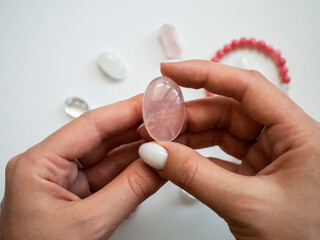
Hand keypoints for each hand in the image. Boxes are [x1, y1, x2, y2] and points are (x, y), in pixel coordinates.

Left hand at [0, 95, 162, 239]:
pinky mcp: (78, 196)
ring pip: (109, 157)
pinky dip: (133, 170)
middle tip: (165, 117)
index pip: (91, 126)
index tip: (153, 101)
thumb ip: (130, 189)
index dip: (126, 110)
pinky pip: (110, 176)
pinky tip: (153, 161)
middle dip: (137, 127)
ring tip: (166, 137)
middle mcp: (50, 168)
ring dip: (139, 148)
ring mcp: (65, 182)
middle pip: (101, 138)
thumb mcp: (89, 225)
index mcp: (38, 165)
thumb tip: (159, 160)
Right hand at [138, 60, 319, 239]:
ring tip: (159, 140)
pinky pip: (222, 154)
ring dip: (189, 135)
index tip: (172, 71)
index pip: (247, 88)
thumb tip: (155, 152)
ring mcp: (269, 154)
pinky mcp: (257, 171)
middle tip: (155, 121)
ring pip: (222, 132)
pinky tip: (176, 157)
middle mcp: (284, 137)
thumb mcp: (246, 205)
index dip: (205, 74)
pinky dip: (197, 156)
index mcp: (297, 134)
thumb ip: (195, 176)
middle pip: (228, 110)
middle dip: (188, 115)